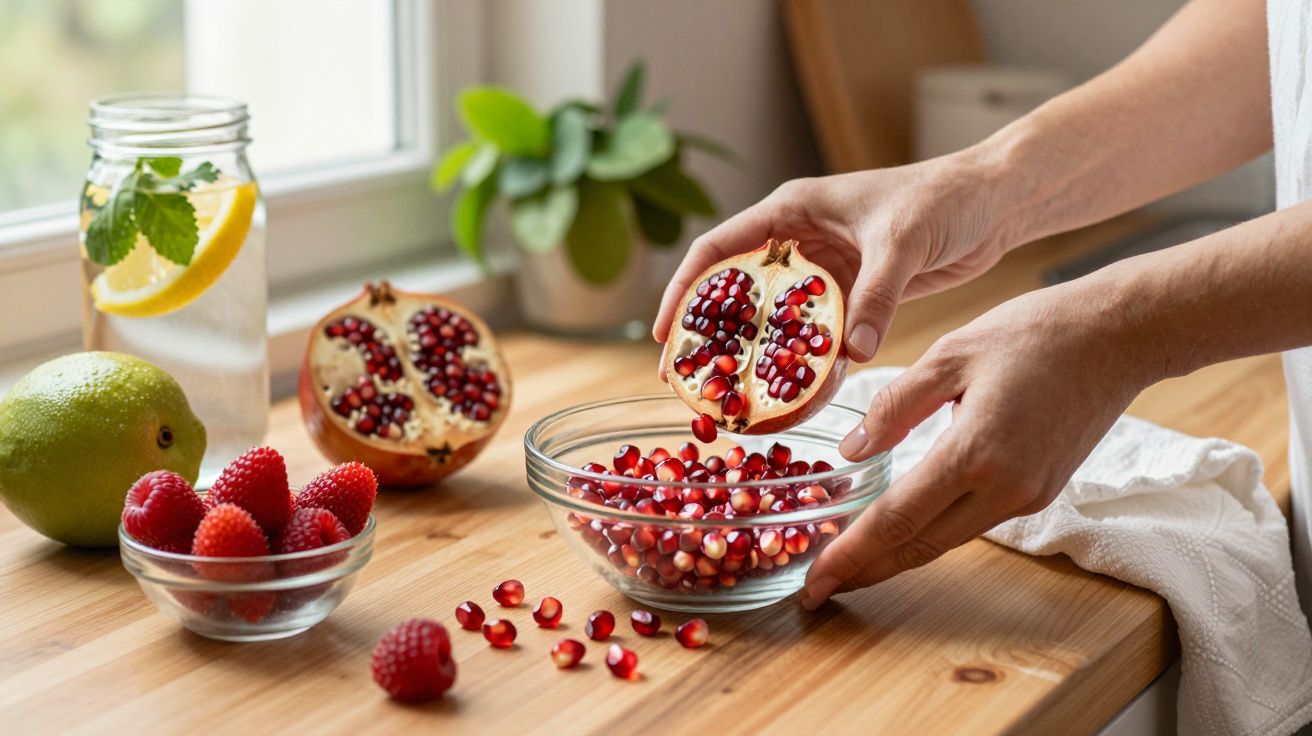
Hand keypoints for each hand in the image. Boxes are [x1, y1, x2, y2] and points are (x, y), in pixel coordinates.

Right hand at [653, 152, 1013, 367]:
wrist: (994, 202)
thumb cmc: (943, 200)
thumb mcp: (901, 244)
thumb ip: (874, 297)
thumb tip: (851, 353)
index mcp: (792, 211)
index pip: (718, 250)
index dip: (684, 291)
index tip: (666, 334)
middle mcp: (799, 240)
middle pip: (739, 291)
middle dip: (715, 336)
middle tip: (694, 381)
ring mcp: (824, 269)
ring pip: (778, 319)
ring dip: (763, 357)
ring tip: (743, 398)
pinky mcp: (853, 293)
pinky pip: (819, 334)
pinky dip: (812, 362)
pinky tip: (806, 395)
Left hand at [799, 278, 1162, 608]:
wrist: (1120, 337)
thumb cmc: (1034, 334)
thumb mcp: (950, 355)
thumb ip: (895, 407)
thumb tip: (850, 453)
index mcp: (975, 452)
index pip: (898, 519)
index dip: (851, 553)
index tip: (814, 581)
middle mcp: (1004, 488)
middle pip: (920, 546)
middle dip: (865, 571)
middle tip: (817, 590)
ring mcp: (1027, 496)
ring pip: (946, 541)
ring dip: (896, 557)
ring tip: (849, 563)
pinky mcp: (1039, 493)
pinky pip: (972, 523)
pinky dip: (930, 533)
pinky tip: (901, 530)